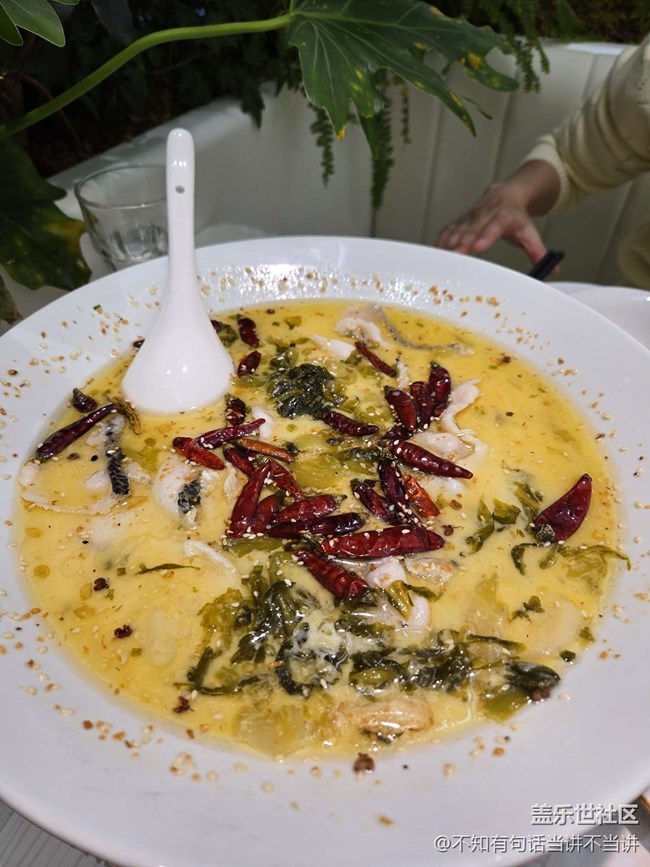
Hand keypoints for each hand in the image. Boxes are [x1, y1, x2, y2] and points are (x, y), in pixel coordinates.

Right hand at [436, 160, 560, 267]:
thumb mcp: (530, 232)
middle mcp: (485, 214)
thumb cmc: (518, 217)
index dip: (485, 236)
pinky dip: (442, 240)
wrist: (507, 193)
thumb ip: (538, 252)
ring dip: (450, 243)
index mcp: (504, 216)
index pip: (494, 226)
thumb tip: (552, 270)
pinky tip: (436, 252)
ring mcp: (471, 216)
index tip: (478, 247)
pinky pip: (450, 229)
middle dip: (463, 242)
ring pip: (459, 229)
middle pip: (473, 229)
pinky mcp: (461, 220)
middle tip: (455, 256)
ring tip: (442, 257)